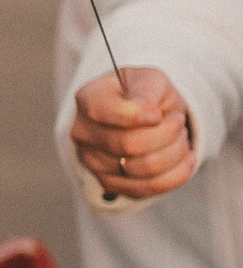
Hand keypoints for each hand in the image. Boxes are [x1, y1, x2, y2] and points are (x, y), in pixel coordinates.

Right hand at [72, 68, 196, 199]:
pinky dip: (177, 174)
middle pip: (129, 145)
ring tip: (180, 138)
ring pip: (144, 169)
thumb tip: (146, 114)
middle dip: (168, 134)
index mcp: (87, 99)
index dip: (138, 115)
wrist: (143, 115)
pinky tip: (185, 158)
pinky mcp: (109, 183)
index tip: (158, 112)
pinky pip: (148, 189)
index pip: (103, 112)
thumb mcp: (150, 78)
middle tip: (178, 122)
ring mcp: (92, 161)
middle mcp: (82, 132)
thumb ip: (146, 89)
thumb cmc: (145, 94)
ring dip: (175, 153)